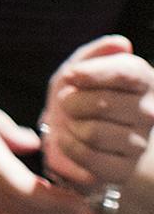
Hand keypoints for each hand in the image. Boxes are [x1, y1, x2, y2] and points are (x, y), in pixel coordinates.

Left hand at [41, 35, 153, 196]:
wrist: (68, 132)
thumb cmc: (76, 94)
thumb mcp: (78, 68)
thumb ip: (96, 53)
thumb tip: (121, 43)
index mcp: (144, 81)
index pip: (126, 73)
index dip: (92, 73)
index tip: (71, 76)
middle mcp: (150, 112)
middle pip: (104, 103)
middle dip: (72, 101)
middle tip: (69, 103)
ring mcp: (140, 143)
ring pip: (93, 132)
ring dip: (69, 125)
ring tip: (71, 123)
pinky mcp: (123, 170)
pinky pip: (86, 155)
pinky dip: (67, 146)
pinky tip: (69, 140)